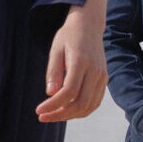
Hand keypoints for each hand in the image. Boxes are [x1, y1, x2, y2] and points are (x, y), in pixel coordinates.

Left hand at [36, 0, 108, 122]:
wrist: (89, 26)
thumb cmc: (69, 37)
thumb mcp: (56, 49)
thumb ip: (53, 71)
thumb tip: (50, 94)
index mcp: (82, 62)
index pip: (69, 92)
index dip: (53, 105)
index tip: (38, 111)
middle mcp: (95, 71)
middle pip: (81, 103)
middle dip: (61, 114)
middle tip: (43, 116)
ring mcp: (102, 76)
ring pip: (89, 106)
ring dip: (70, 115)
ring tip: (53, 114)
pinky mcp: (104, 80)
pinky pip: (94, 102)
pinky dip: (80, 111)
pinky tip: (66, 110)